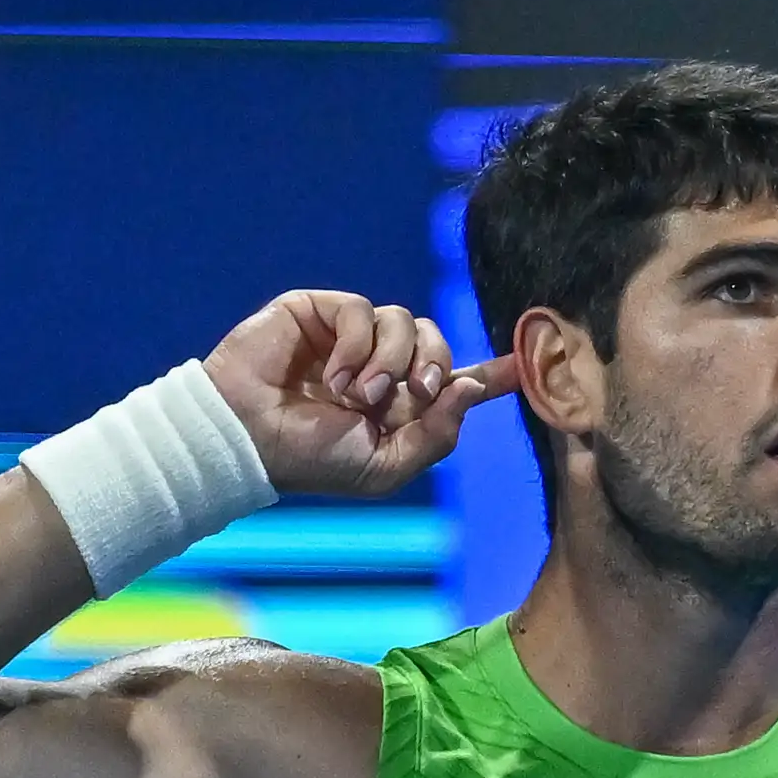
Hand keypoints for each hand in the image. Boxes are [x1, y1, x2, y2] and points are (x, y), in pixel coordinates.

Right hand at [204, 290, 515, 499]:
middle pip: (438, 343)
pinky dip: (356, 346)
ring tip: (356, 396)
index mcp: (401, 406)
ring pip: (406, 322)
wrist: (249, 438)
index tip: (527, 362)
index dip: (493, 372)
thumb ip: (436, 435)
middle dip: (434, 366)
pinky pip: (364, 311)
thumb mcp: (386, 466)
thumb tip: (471, 390)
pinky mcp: (322, 312)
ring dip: (389, 362)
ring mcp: (352, 337)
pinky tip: (333, 376)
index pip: (456, 381)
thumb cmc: (312, 460)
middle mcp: (382, 367)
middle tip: (412, 393)